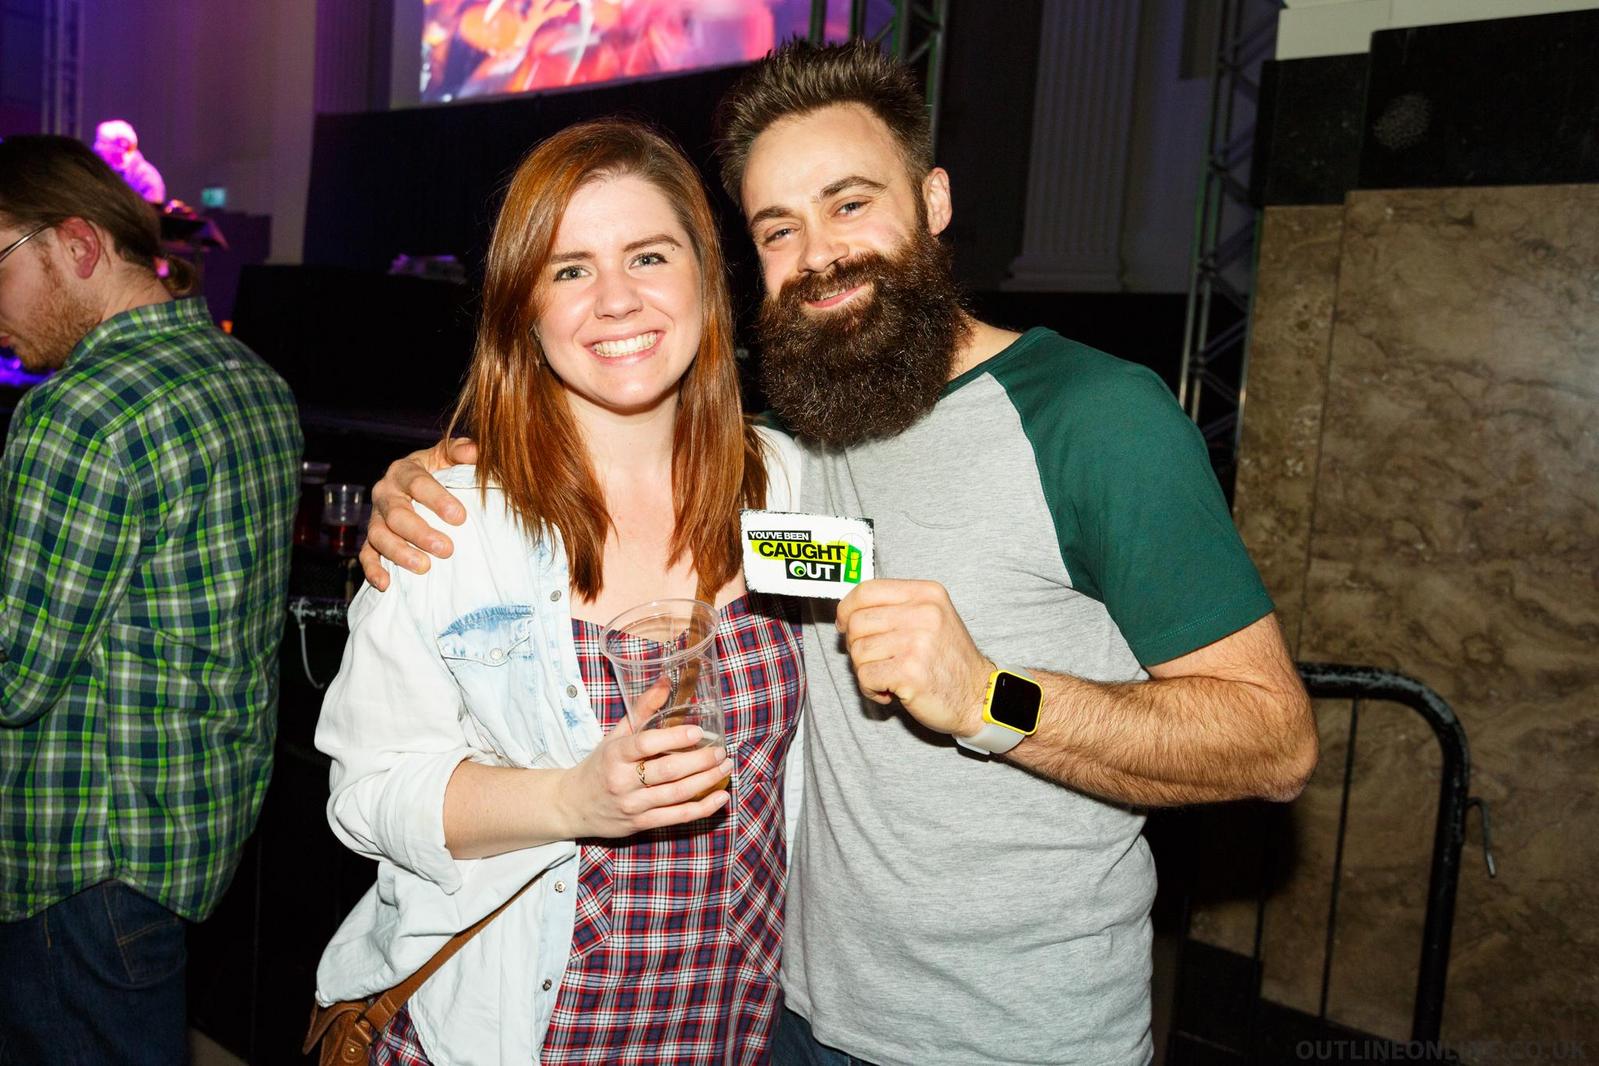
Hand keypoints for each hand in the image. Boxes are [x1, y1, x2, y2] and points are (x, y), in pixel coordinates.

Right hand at [360, 437, 478, 588]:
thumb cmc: (439, 470)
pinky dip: (373, 569)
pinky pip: (366, 554)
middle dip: (420, 532)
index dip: (437, 499)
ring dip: (399, 553)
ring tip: (424, 567)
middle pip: (397, 513)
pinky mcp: (371, 538)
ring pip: (379, 535)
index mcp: (404, 470)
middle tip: (447, 549)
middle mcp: (385, 492)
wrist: (417, 485)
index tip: (460, 517)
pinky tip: (386, 584)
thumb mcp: (449, 456)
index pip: (417, 483)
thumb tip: (473, 452)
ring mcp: (376, 517)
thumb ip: (461, 451)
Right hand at [556, 685, 732, 837]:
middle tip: (720, 751)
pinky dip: (702, 808)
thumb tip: (665, 681)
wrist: (574, 805)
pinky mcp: (641, 823)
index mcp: (615, 754)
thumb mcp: (615, 736)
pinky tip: (720, 796)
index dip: (674, 738)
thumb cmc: (600, 765)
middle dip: (700, 761)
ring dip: (707, 780)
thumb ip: (642, 710)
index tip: (697, 732)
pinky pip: (677, 817)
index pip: (645, 744)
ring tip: (725, 767)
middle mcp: (622, 781)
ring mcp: (633, 805)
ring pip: (677, 795)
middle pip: (668, 771)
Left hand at [836, 579, 992, 737]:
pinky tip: (890, 691)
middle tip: (875, 661)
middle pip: (857, 622)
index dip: (846, 609)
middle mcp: (924, 612)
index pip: (867, 590)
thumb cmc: (947, 660)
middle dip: (856, 646)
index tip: (845, 625)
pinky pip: (866, 676)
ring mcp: (917, 642)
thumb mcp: (931, 618)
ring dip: (865, 671)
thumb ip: (895, 609)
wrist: (978, 696)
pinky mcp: (910, 672)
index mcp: (926, 593)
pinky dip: (871, 689)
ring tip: (888, 677)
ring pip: (858, 651)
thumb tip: (846, 614)